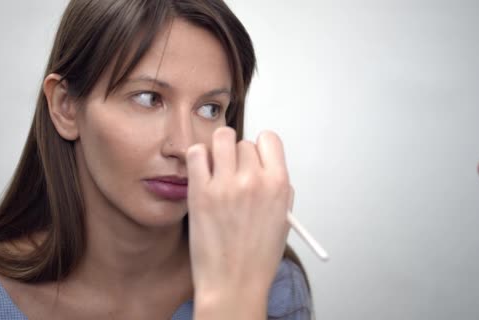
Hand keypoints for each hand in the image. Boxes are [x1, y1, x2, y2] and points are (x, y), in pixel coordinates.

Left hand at [186, 127, 292, 318]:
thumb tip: (266, 165)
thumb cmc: (257, 258)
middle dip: (238, 155)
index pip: (269, 139)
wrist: (233, 284)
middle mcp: (253, 180)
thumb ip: (278, 188)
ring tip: (216, 168)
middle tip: (233, 174)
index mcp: (278, 185)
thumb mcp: (282, 220)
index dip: (261, 147)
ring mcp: (225, 185)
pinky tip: (201, 173)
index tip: (255, 157)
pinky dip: (197, 157)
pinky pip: (196, 153)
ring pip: (220, 138)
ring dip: (218, 149)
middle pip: (244, 142)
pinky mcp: (200, 192)